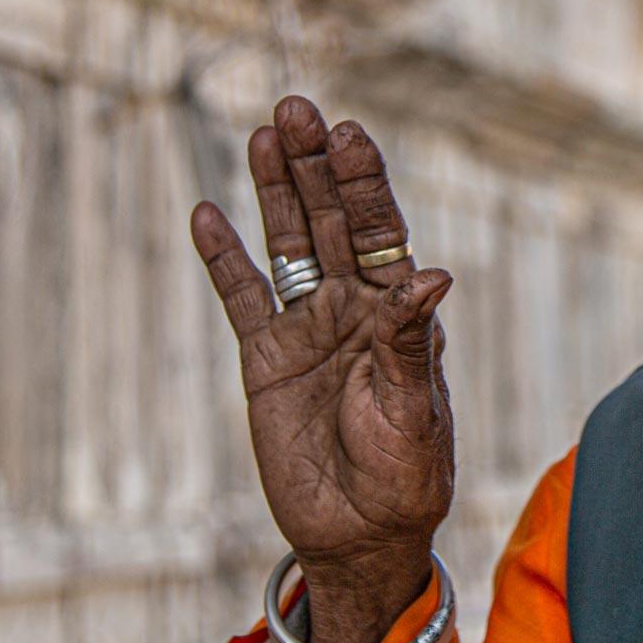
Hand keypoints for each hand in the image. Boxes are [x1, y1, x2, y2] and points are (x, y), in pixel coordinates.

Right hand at [190, 95, 454, 642]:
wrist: (358, 535)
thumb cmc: (404, 474)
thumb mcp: (414, 409)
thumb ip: (412, 341)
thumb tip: (435, 274)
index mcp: (399, 310)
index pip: (382, 230)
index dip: (364, 182)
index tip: (348, 134)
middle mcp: (353, 305)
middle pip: (332, 219)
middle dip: (314, 165)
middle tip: (296, 107)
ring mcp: (307, 326)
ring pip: (288, 243)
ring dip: (275, 191)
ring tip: (263, 133)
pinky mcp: (265, 358)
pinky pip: (242, 297)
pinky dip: (224, 258)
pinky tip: (207, 214)